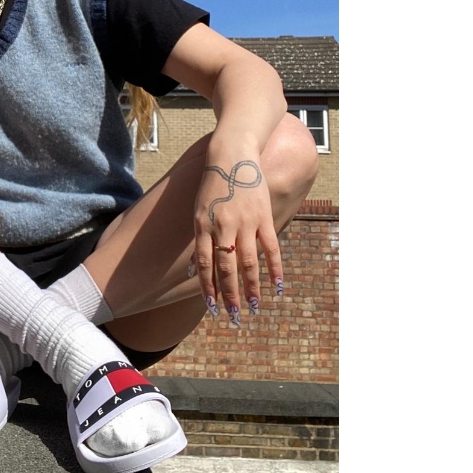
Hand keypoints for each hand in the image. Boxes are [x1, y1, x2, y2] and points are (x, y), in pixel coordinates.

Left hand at [191, 152, 281, 326]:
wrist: (232, 157)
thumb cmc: (211, 186)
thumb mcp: (197, 211)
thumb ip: (198, 240)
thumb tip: (194, 270)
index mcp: (203, 226)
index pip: (205, 264)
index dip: (209, 287)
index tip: (212, 307)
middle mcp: (223, 226)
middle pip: (227, 267)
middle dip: (230, 294)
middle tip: (235, 315)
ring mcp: (245, 222)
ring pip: (249, 262)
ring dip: (252, 287)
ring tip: (255, 306)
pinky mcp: (264, 216)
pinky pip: (271, 247)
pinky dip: (275, 267)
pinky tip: (278, 285)